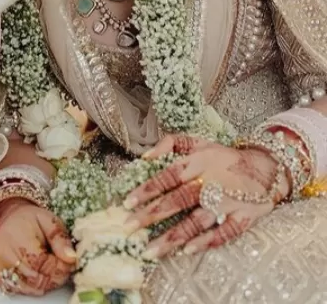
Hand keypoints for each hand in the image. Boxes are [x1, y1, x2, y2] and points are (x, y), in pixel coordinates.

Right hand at [0, 200, 76, 295]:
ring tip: (50, 270)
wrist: (10, 219)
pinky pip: (16, 290)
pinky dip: (30, 287)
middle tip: (62, 268)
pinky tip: (36, 274)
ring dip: (44, 283)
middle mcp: (4, 253)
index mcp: (18, 237)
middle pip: (36, 279)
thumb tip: (71, 258)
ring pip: (28, 288)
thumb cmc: (31, 220)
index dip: (60, 267)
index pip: (43, 264)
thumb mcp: (49, 220)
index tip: (69, 263)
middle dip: (54, 277)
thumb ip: (60, 239)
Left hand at [123, 135, 287, 260]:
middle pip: (177, 200)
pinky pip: (224, 233)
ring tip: (151, 250)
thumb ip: (170, 143)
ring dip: (173, 236)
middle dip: (152, 215)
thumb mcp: (198, 141)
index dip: (147, 189)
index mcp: (197, 163)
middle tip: (130, 228)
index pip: (167, 176)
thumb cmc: (223, 156)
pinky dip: (206, 242)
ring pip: (197, 221)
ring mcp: (227, 202)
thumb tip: (145, 156)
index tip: (127, 202)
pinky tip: (187, 251)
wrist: (266, 167)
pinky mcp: (243, 217)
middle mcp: (210, 182)